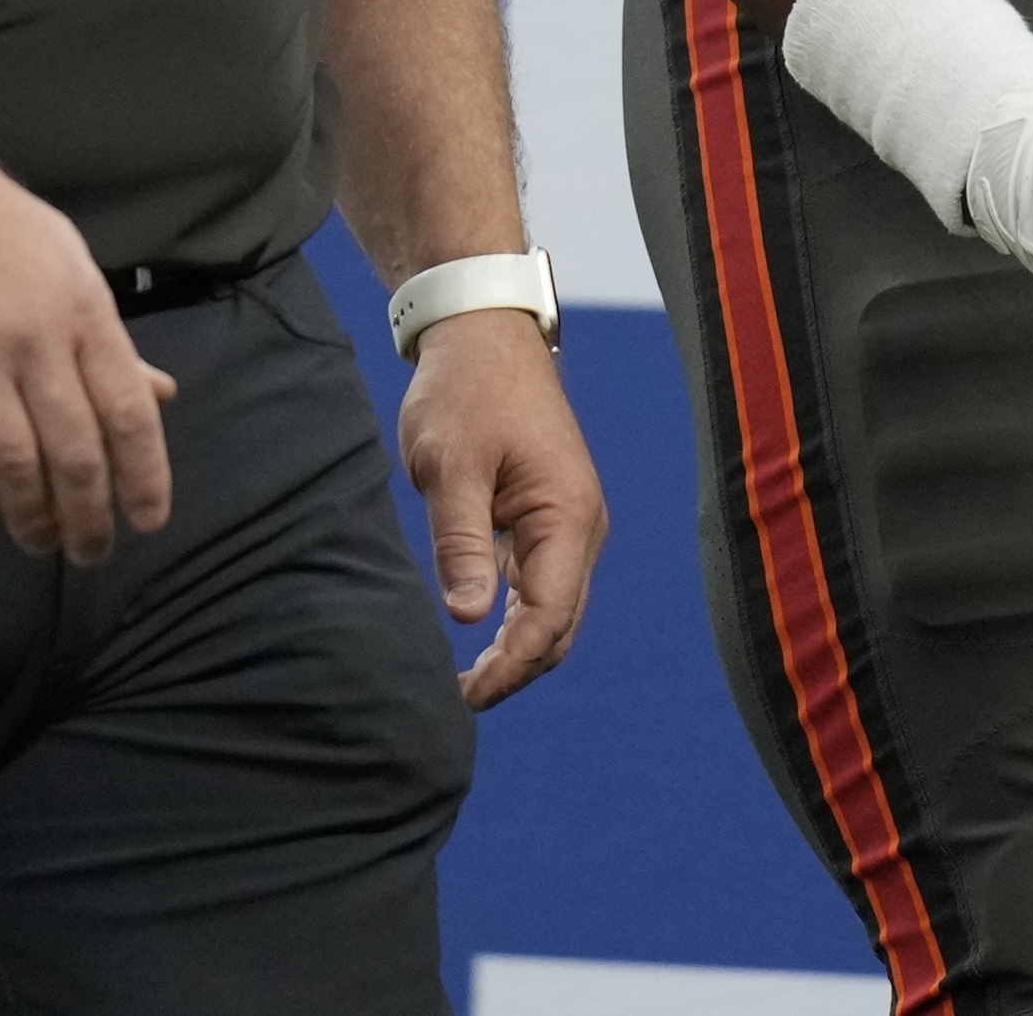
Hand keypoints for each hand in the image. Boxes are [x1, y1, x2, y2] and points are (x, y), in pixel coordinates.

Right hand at [0, 144, 179, 559]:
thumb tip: (160, 396)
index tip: (149, 520)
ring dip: (29, 514)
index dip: (145, 475)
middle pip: (74, 449)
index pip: (128, 410)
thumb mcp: (70, 266)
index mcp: (85, 312)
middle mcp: (36, 340)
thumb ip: (109, 341)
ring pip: (12, 459)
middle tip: (89, 553)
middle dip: (88, 513)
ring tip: (37, 543)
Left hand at [397, 307, 605, 708]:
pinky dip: (517, 620)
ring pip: (554, 610)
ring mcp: (569, 522)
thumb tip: (468, 619)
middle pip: (560, 626)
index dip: (510, 666)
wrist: (482, 333)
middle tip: (458, 699)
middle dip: (517, 670)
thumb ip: (461, 542)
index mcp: (567, 514)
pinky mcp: (549, 517)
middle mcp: (581, 525)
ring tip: (465, 682)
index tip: (464, 694)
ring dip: (518, 650)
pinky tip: (480, 637)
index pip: (549, 617)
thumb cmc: (465, 391)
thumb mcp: (451, 466)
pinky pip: (542, 585)